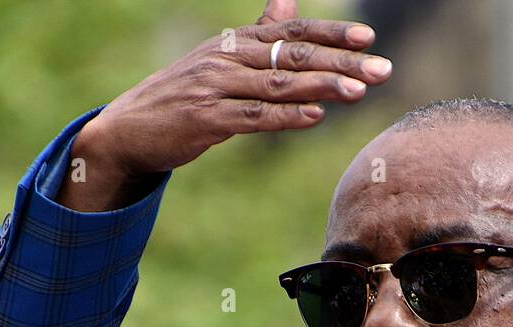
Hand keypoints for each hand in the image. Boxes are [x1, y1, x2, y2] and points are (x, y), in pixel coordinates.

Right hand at [58, 0, 390, 210]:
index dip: (330, 33)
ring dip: (322, 86)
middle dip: (341, 61)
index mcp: (235, 42)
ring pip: (278, 84)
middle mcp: (227, 58)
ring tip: (359, 91)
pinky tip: (315, 116)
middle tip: (381, 69)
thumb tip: (289, 0)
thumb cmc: (184, 94)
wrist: (130, 128)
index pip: (291, 32)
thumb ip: (258, 32)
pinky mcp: (206, 121)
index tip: (368, 38)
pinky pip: (254, 117)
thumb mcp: (221, 58)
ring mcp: (215, 88)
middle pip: (292, 55)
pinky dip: (286, 116)